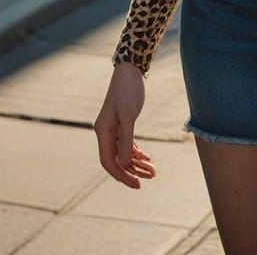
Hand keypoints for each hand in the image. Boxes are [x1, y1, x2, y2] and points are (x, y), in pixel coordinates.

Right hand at [93, 62, 156, 187]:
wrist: (130, 70)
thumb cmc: (128, 91)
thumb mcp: (129, 116)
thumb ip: (125, 140)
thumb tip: (124, 164)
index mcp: (103, 132)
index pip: (109, 162)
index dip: (122, 176)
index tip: (137, 185)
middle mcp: (105, 132)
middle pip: (116, 160)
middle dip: (132, 171)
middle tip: (150, 177)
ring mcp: (113, 128)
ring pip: (123, 153)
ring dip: (137, 162)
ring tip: (153, 170)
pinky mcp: (121, 123)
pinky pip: (126, 144)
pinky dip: (136, 152)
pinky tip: (147, 157)